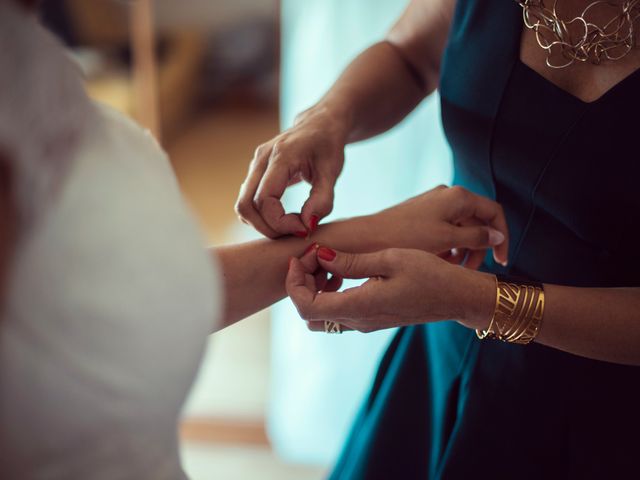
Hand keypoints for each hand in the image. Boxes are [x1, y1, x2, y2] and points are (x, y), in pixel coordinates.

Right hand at [235, 107, 346, 237]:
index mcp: (280, 156)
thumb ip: (322, 200)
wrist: (320, 124)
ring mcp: (254, 165)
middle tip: (296, 232)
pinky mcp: (255, 173)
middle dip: (268, 228)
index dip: (281, 222)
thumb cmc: (328, 145)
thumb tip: (306, 226)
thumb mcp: (333, 171)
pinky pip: (249, 202)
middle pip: (246, 205)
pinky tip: (285, 217)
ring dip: (264, 224)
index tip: (304, 229)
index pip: (265, 199)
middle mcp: (261, 159)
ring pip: (244, 206)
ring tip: (292, 225)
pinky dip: (262, 217)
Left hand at [286, 246, 494, 332]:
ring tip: (331, 261)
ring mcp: (365, 323)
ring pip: (322, 315)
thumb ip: (352, 261)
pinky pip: (339, 312)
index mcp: (360, 307)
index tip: (304, 256)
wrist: (458, 297)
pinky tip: (346, 271)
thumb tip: (319, 255)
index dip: (295, 282)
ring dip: (316, 289)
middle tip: (316, 257)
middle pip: (309, 314)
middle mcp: (358, 321)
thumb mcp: (390, 259)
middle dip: (302, 285)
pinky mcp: (372, 318)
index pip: (306, 306)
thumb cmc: (431, 274)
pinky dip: (331, 293)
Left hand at [364, 185, 509, 267]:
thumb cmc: (405, 238)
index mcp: (458, 197)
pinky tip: (440, 263)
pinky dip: (448, 247)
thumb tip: (497, 236)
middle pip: (478, 222)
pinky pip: (445, 232)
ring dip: (464, 250)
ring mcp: (433, 206)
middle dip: (480, 248)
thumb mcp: (446, 240)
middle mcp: (447, 196)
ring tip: (455, 269)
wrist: (365, 240)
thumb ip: (476, 237)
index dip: (502, 237)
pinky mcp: (421, 217)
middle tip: (473, 270)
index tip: (501, 261)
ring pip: (461, 229)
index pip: (494, 212)